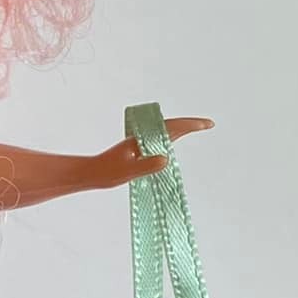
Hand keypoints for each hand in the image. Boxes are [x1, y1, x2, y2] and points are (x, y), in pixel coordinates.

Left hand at [91, 115, 214, 190]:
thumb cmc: (105, 173)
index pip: (170, 128)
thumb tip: (166, 158)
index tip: (206, 124)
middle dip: (190, 124)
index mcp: (141, 139)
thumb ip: (146, 166)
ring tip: (198, 127)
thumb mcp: (127, 172)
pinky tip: (175, 141)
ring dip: (182, 129)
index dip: (190, 125)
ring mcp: (140, 142)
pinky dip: (171, 137)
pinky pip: (159, 140)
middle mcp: (141, 137)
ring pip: (165, 132)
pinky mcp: (138, 149)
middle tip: (208, 124)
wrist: (89, 173)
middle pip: (171, 126)